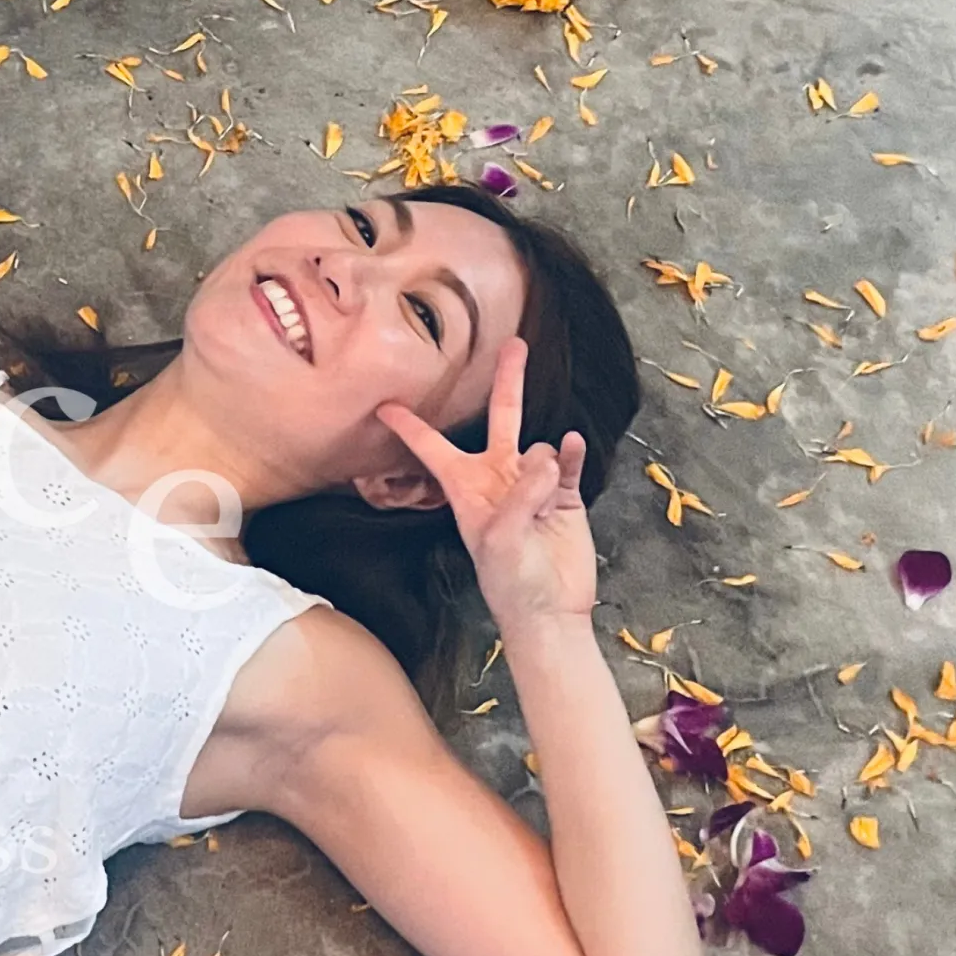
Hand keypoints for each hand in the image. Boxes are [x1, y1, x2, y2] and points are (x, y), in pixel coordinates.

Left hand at [378, 337, 597, 633]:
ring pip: (541, 446)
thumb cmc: (510, 581)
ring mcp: (534, 484)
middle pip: (502, 418)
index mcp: (466, 489)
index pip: (432, 450)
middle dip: (508, 382)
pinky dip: (570, 454)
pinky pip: (568, 462)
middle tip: (514, 344)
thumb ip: (521, 493)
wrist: (549, 610)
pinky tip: (571, 448)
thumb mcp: (501, 538)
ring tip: (543, 504)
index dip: (409, 427)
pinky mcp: (564, 495)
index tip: (383, 405)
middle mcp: (498, 479)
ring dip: (545, 463)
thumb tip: (548, 453)